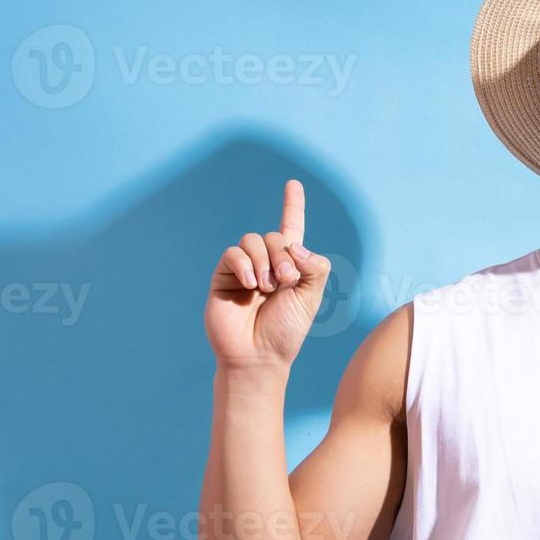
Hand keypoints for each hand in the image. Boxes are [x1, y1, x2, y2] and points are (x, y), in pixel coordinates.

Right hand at [204, 179, 332, 372]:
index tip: (293, 183)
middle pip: (276, 236)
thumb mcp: (311, 297)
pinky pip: (233, 253)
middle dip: (284, 255)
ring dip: (266, 261)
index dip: (292, 205)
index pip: (292, 228)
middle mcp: (267, 263)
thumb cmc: (286, 330)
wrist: (259, 356)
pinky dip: (245, 264)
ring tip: (267, 287)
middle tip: (286, 282)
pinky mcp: (224, 276)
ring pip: (254, 240)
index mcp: (291, 266)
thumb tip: (296, 244)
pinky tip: (251, 284)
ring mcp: (244, 268)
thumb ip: (314, 267)